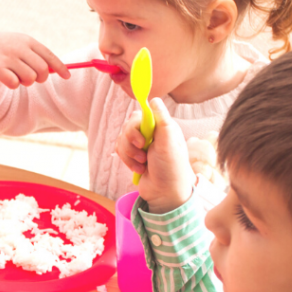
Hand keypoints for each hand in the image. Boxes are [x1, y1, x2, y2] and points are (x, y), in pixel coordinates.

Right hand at [0, 32, 68, 87]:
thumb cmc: (7, 49)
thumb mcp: (23, 47)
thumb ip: (38, 57)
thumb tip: (57, 71)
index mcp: (28, 41)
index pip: (49, 56)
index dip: (61, 68)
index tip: (68, 76)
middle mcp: (19, 48)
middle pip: (42, 70)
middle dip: (41, 78)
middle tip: (34, 79)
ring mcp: (8, 58)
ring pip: (29, 79)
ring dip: (26, 82)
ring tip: (18, 76)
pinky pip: (14, 84)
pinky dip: (13, 85)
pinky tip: (7, 78)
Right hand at [115, 98, 195, 212]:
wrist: (165, 192)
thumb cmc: (172, 166)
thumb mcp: (169, 140)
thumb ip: (161, 118)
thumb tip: (154, 99)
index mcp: (160, 126)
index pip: (138, 115)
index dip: (135, 127)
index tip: (142, 140)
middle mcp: (150, 133)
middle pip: (126, 127)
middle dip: (131, 143)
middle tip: (143, 152)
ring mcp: (140, 145)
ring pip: (121, 140)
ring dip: (129, 155)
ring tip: (142, 163)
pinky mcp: (132, 156)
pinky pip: (119, 151)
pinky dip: (127, 161)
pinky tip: (139, 168)